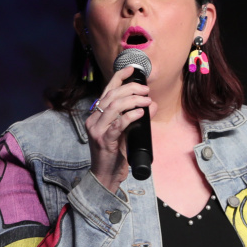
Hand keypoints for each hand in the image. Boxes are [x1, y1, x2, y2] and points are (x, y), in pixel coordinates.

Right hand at [84, 65, 152, 191]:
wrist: (105, 176)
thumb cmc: (114, 155)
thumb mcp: (126, 132)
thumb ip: (136, 118)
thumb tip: (152, 104)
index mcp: (97, 115)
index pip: (107, 90)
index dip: (119, 77)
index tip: (132, 69)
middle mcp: (94, 120)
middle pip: (111, 96)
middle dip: (130, 89)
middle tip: (146, 90)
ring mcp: (97, 130)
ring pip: (113, 107)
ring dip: (133, 101)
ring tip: (146, 100)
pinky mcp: (103, 141)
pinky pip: (117, 125)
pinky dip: (130, 117)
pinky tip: (141, 113)